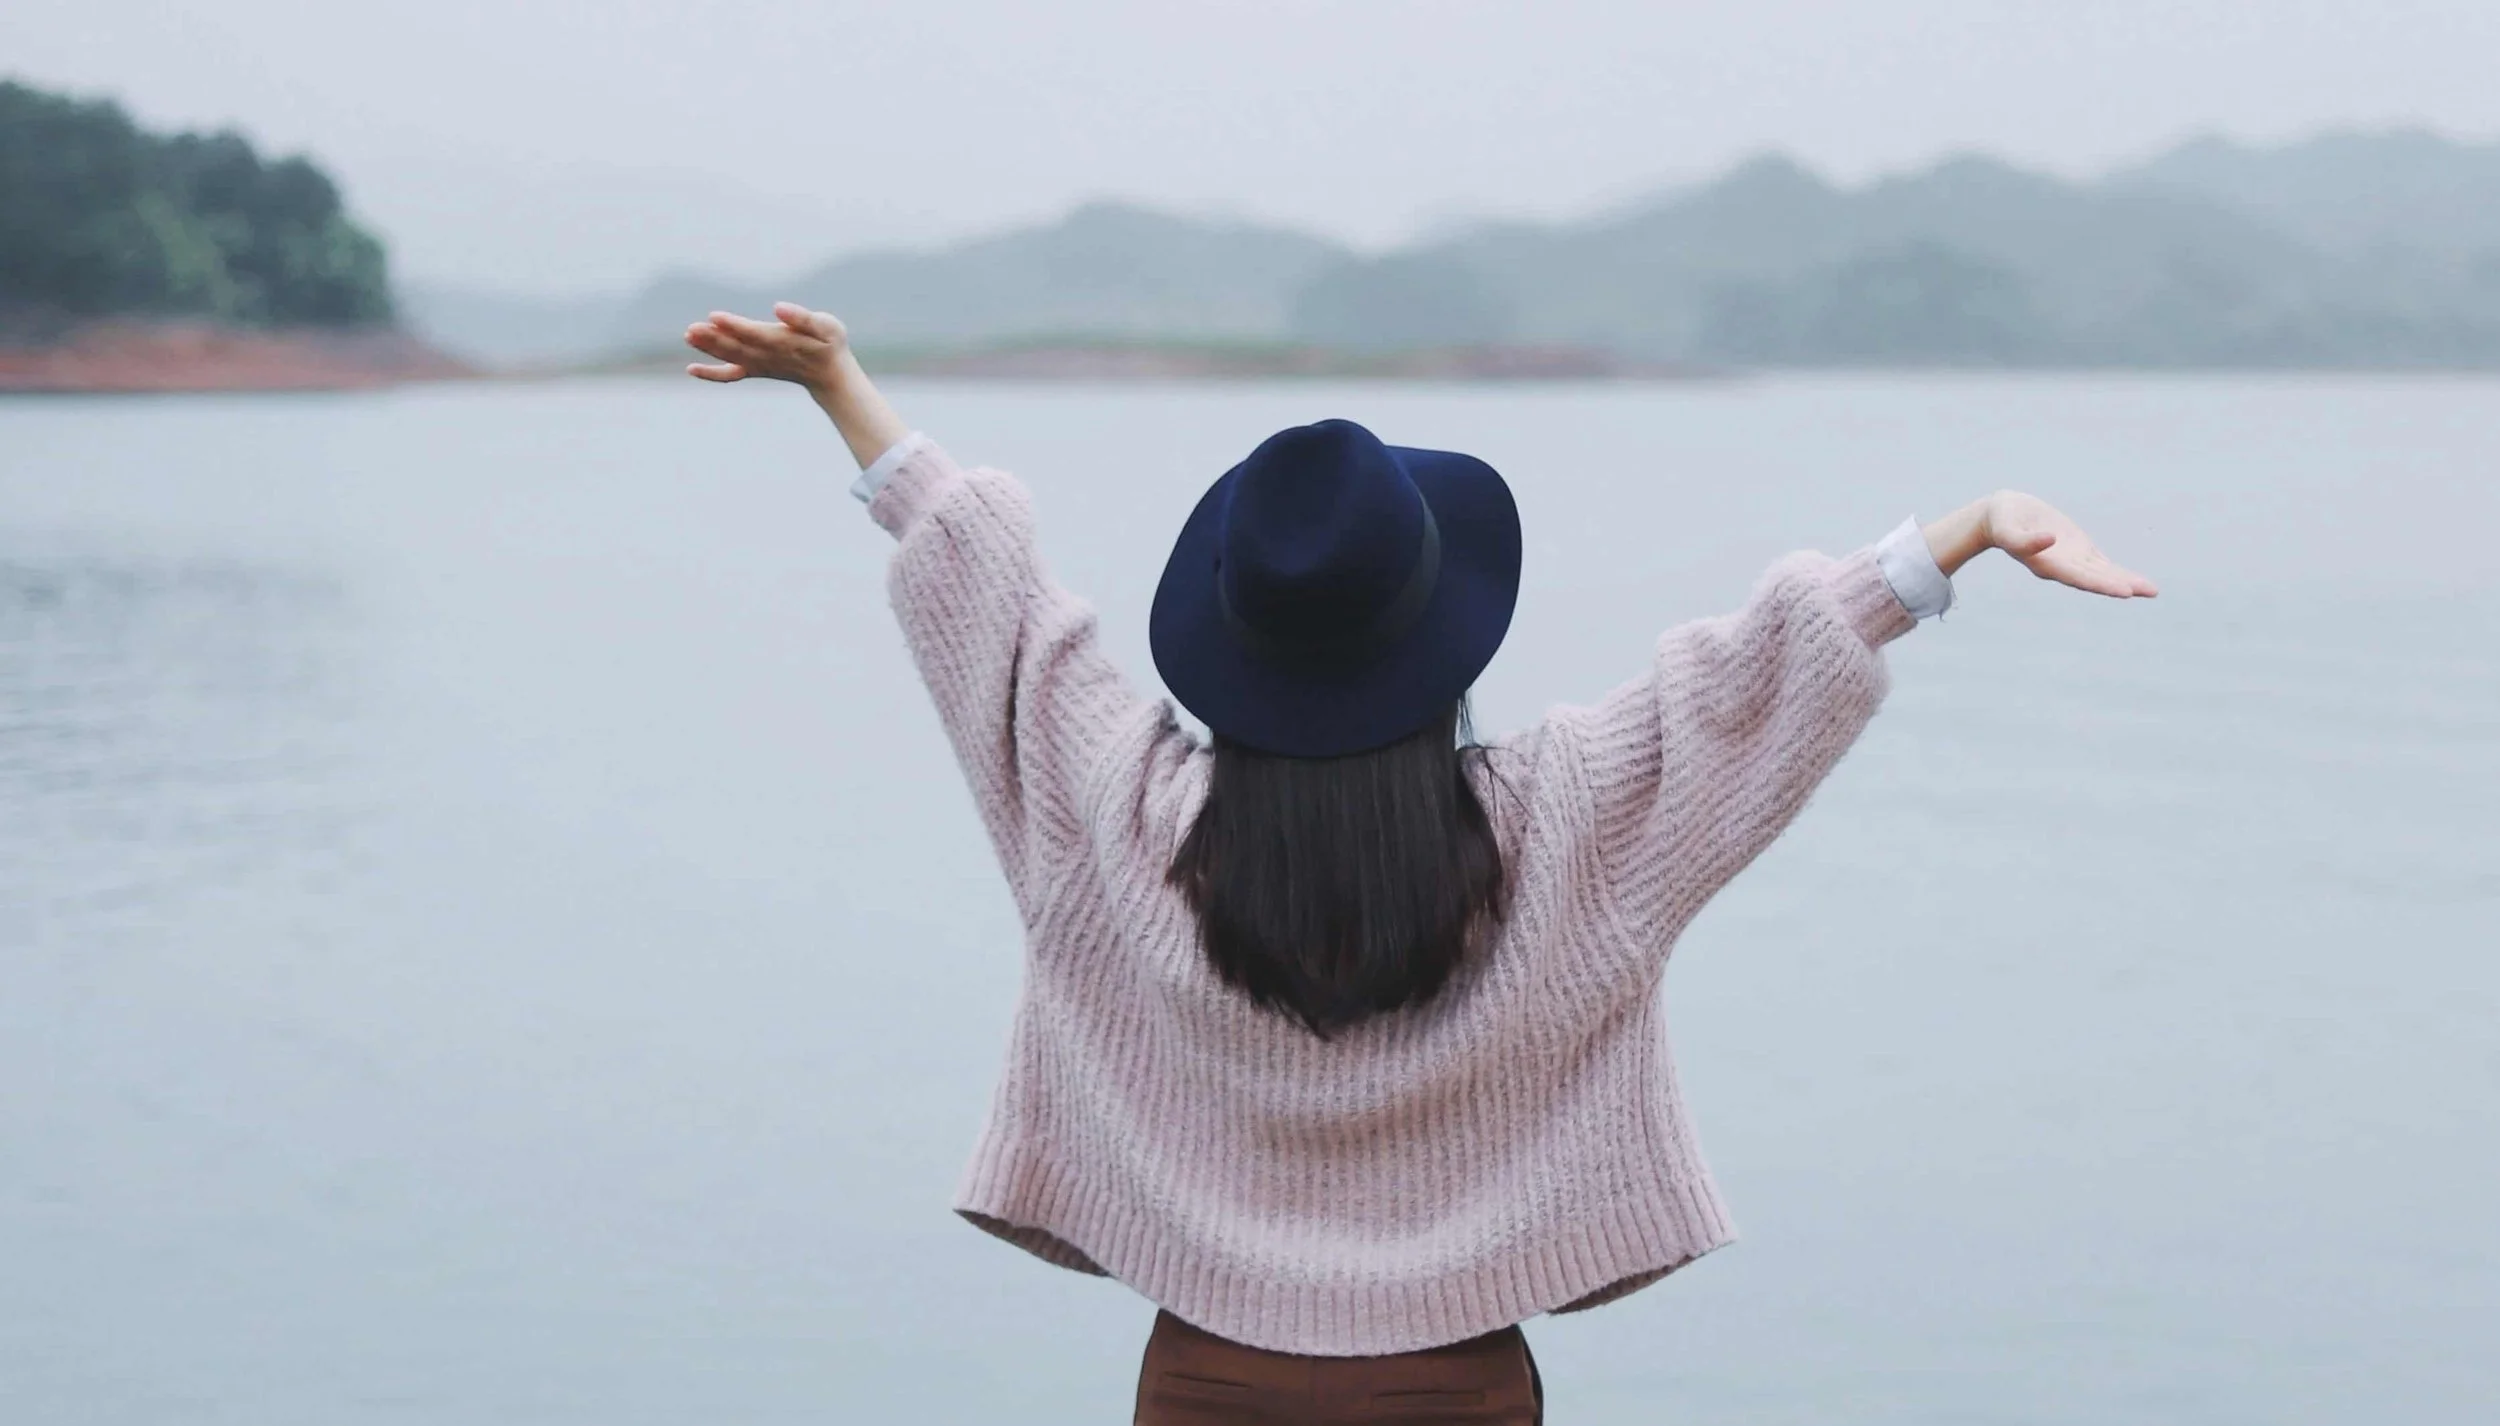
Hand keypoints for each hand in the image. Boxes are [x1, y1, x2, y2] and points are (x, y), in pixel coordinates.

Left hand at [684, 302, 849, 392]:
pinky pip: (730, 375)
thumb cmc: (829, 345)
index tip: (713, 317)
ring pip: (730, 357)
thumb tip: (779, 307)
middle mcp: (767, 356)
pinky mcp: (754, 370)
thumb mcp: (828, 326)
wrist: (830, 376)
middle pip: (736, 348)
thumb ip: (803, 318)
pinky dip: (711, 374)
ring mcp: (759, 365)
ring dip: (708, 349)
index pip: (753, 333)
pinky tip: (691, 369)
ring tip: (689, 336)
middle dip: (713, 339)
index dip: (734, 326)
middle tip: (691, 330)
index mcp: (783, 342)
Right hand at [1983, 492, 2158, 597]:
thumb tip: (2050, 539)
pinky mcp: (2076, 550)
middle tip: (2150, 591)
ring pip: (2103, 574)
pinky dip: (2117, 572)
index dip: (2102, 583)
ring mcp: (2071, 560)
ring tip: (2151, 590)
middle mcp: (2062, 567)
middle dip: (2123, 584)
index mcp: (2046, 564)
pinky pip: (2101, 564)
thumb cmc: (2002, 521)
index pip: (2079, 576)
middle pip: (2096, 579)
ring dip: (2126, 581)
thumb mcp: (2007, 528)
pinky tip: (2134, 581)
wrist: (1999, 517)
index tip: (2125, 590)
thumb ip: (2024, 539)